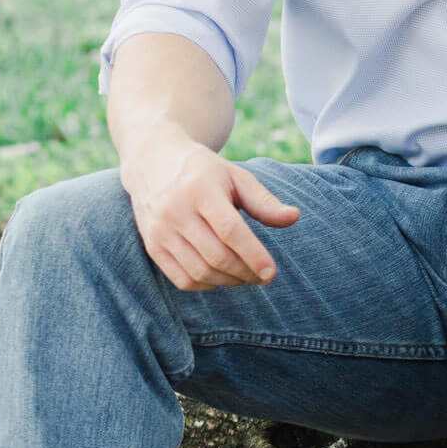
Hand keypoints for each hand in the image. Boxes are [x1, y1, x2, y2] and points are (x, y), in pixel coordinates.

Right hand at [122, 137, 299, 291]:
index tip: (271, 272)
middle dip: (245, 272)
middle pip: (216, 255)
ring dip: (228, 281)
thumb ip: (263, 201)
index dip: (253, 255)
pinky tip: (221, 276)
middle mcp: (176, 211)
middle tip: (264, 276)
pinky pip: (182, 279)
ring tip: (246, 276)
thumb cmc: (204, 172)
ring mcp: (160, 231)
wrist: (153, 162)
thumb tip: (294, 217)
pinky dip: (206, 285)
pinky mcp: (152, 246)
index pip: (229, 230)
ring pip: (199, 272)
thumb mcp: (236, 176)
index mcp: (200, 190)